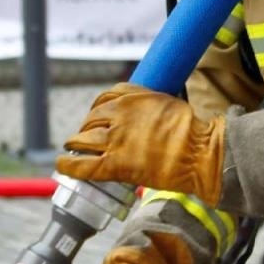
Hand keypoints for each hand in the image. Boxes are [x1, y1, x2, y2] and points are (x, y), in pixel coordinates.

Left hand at [57, 83, 225, 204]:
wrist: (199, 152)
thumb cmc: (192, 131)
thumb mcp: (168, 104)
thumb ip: (149, 107)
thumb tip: (145, 117)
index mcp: (133, 97)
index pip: (104, 99)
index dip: (96, 111)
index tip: (96, 119)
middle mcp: (119, 115)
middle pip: (91, 120)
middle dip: (87, 129)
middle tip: (88, 139)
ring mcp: (115, 140)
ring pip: (82, 140)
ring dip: (76, 144)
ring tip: (74, 150)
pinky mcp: (115, 164)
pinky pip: (83, 164)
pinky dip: (69, 165)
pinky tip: (63, 165)